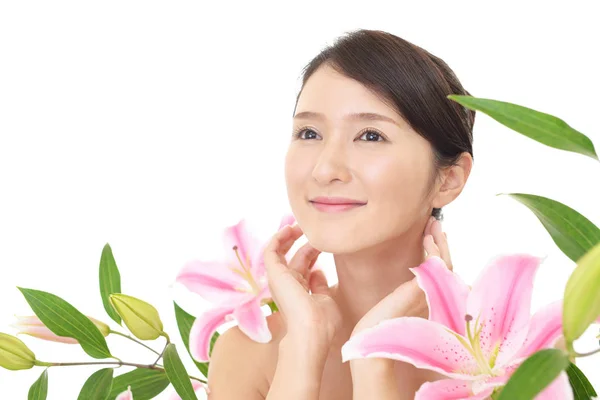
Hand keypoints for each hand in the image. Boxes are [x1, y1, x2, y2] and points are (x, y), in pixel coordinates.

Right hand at [263, 223, 342, 348]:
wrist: (311, 332)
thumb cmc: (322, 323)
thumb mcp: (326, 300)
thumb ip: (320, 285)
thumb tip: (318, 271)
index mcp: (300, 291)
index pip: (305, 265)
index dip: (313, 250)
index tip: (325, 240)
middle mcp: (287, 284)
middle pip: (294, 256)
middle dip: (303, 241)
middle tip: (312, 227)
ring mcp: (279, 279)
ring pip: (279, 251)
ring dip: (289, 236)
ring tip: (300, 223)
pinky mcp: (273, 274)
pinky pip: (270, 251)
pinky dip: (278, 238)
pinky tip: (289, 228)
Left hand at [350, 216, 451, 337]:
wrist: (373, 331)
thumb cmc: (379, 318)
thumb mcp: (396, 296)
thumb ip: (406, 286)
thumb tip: (408, 270)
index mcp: (429, 297)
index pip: (442, 271)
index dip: (440, 250)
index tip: (432, 231)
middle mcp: (435, 297)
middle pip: (447, 265)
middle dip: (441, 242)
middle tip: (434, 222)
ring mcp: (433, 295)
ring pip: (446, 264)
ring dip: (439, 242)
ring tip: (432, 224)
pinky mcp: (425, 290)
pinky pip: (438, 268)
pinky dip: (435, 251)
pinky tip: (426, 239)